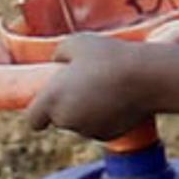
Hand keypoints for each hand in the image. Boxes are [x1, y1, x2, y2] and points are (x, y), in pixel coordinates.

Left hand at [23, 35, 178, 140]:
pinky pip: (101, 127)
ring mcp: (88, 131)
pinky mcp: (109, 136)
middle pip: (59, 119)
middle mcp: (66, 120)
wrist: (145, 77)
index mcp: (51, 99)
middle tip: (84, 84)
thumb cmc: (108, 56)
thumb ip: (60, 53)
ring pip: (81, 124)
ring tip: (105, 87)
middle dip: (68, 106)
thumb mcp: (77, 43)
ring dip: (87, 112)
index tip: (48, 101)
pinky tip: (119, 99)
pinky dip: (106, 118)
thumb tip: (58, 62)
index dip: (39, 112)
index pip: (33, 120)